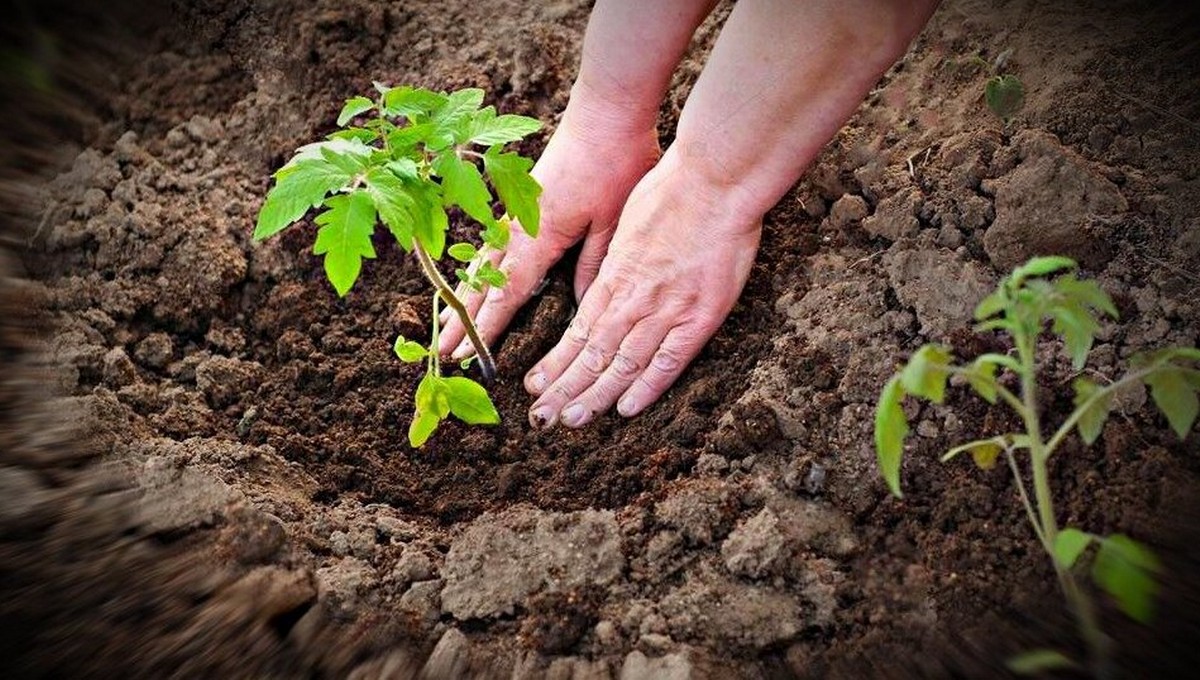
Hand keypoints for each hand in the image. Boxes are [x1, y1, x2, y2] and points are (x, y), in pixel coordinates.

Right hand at [437, 103, 659, 358]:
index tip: (468, 356)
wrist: (606, 111)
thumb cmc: (615, 162)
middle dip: (463, 319)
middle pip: (483, 282)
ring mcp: (516, 212)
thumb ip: (592, 265)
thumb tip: (581, 309)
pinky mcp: (521, 200)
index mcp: (539, 237)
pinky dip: (478, 268)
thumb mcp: (613, 222)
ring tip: (446, 324)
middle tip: (442, 353)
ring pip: (482, 263)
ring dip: (464, 295)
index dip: (487, 328)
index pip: (507, 293)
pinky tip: (474, 278)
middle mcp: (519, 227)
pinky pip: (491, 244)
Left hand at [524, 147, 761, 427]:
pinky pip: (669, 360)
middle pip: (591, 355)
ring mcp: (666, 310)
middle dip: (564, 389)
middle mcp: (633, 299)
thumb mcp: (628, 222)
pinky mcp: (700, 316)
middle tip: (541, 418)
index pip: (577, 330)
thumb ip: (616, 260)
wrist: (716, 181)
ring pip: (621, 363)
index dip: (555, 362)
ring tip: (569, 421)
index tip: (535, 384)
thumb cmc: (673, 190)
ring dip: (594, 396)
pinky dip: (647, 386)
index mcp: (614, 276)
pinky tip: (625, 409)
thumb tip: (604, 282)